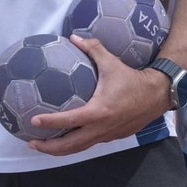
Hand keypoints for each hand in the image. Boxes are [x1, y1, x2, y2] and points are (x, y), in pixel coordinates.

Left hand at [28, 35, 171, 156]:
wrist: (156, 95)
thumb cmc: (132, 79)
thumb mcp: (111, 62)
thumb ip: (92, 49)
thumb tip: (74, 37)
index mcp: (98, 111)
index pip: (69, 120)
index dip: (50, 122)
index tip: (33, 121)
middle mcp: (101, 128)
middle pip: (70, 145)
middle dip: (49, 147)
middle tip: (31, 143)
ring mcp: (107, 135)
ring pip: (79, 148)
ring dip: (60, 149)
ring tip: (42, 145)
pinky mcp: (112, 137)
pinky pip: (89, 144)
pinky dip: (75, 144)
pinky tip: (65, 138)